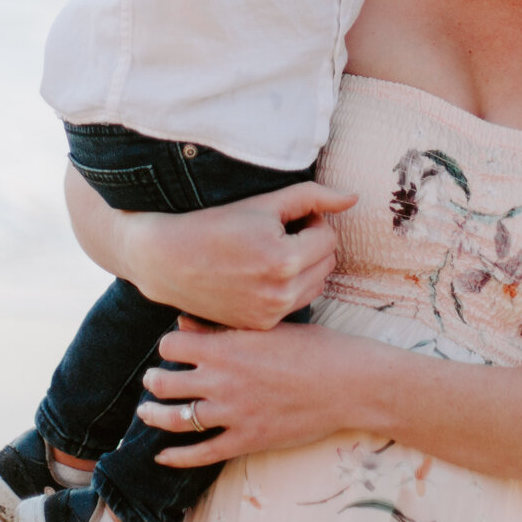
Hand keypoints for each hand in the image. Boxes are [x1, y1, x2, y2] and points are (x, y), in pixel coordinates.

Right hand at [114, 179, 356, 329]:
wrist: (168, 261)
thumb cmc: (216, 224)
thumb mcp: (264, 203)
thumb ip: (313, 196)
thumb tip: (354, 197)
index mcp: (284, 260)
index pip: (328, 237)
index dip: (311, 221)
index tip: (284, 217)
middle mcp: (280, 293)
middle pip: (328, 262)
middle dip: (312, 244)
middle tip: (279, 232)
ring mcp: (270, 314)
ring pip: (316, 284)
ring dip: (305, 266)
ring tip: (271, 252)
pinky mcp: (260, 325)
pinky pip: (296, 302)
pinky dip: (289, 286)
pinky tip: (261, 273)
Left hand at [137, 318, 388, 466]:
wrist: (349, 383)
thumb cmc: (315, 347)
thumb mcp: (269, 327)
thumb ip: (223, 328)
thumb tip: (185, 323)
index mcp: (227, 347)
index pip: (171, 345)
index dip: (168, 346)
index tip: (173, 348)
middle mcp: (222, 380)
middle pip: (164, 383)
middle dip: (154, 380)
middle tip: (153, 380)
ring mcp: (233, 413)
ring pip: (176, 419)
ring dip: (155, 415)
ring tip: (148, 412)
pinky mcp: (246, 439)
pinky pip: (202, 454)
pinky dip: (177, 457)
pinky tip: (162, 456)